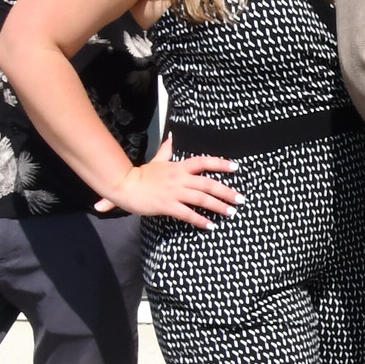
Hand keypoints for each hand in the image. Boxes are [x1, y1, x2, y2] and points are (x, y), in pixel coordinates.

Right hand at [95, 134, 239, 227]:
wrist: (123, 185)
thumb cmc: (140, 175)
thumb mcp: (156, 160)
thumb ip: (166, 150)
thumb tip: (172, 138)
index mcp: (178, 167)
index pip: (203, 162)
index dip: (221, 163)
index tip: (236, 167)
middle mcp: (179, 178)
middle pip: (208, 184)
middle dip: (227, 192)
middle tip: (241, 199)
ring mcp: (174, 192)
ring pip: (202, 199)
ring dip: (218, 206)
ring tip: (231, 213)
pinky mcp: (167, 206)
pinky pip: (187, 214)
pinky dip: (200, 220)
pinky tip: (210, 226)